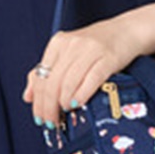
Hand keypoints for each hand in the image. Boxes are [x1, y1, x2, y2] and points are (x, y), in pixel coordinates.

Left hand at [22, 11, 150, 128]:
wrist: (127, 31)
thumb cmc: (96, 46)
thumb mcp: (68, 54)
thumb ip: (47, 72)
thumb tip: (28, 97)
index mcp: (58, 43)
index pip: (41, 77)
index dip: (38, 101)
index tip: (39, 118)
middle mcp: (72, 45)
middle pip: (52, 82)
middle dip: (49, 107)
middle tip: (51, 122)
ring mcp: (90, 50)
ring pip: (68, 83)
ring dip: (64, 103)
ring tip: (65, 113)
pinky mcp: (108, 57)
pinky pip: (91, 80)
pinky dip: (81, 95)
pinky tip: (77, 104)